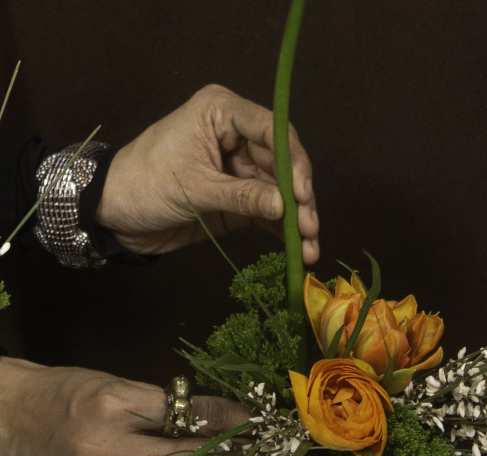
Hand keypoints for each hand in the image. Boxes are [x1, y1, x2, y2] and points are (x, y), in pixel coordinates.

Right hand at [0, 358, 248, 455]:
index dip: (222, 418)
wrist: (12, 420)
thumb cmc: (69, 395)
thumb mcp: (116, 385)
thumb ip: (161, 405)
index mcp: (109, 405)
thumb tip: (212, 418)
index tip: (251, 422)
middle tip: (245, 453)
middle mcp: (98, 450)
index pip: (182, 415)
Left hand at [98, 84, 319, 263]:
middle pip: (283, 164)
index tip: (301, 194)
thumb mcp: (195, 188)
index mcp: (222, 114)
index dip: (293, 162)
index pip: (272, 130)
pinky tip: (297, 249)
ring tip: (309, 249)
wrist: (113, 213)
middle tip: (310, 229)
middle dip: (299, 198)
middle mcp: (237, 137)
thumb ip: (242, 196)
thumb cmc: (144, 184)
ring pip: (280, 191)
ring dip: (296, 220)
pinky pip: (267, 211)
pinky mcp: (238, 198)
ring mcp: (240, 169)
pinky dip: (282, 230)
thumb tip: (286, 207)